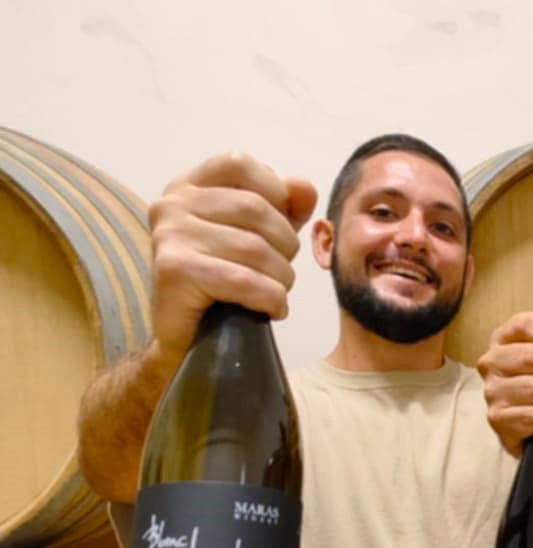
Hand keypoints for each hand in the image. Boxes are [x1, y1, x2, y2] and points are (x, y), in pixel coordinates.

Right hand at [147, 153, 316, 361]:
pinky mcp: (173, 270)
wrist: (187, 340)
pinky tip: (273, 309)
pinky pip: (243, 279)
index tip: (281, 227)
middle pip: (255, 208)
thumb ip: (284, 207)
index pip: (239, 163)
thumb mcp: (260, 236)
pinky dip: (270, 297)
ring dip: (281, 277)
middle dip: (285, 246)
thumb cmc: (224, 283)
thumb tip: (304, 187)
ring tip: (277, 293)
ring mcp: (169, 234)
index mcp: (189, 186)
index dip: (273, 191)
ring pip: (254, 247)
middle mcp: (172, 203)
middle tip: (282, 272)